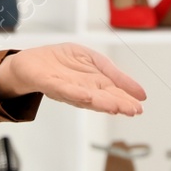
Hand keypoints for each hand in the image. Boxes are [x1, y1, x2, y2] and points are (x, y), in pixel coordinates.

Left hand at [0, 43, 145, 115]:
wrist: (31, 63)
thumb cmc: (62, 62)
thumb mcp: (93, 60)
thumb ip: (113, 73)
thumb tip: (139, 91)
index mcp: (93, 85)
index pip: (113, 94)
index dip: (126, 100)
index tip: (139, 106)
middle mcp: (81, 90)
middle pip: (102, 98)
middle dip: (117, 104)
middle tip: (133, 110)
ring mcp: (65, 88)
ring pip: (85, 97)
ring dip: (101, 102)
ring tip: (116, 107)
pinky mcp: (49, 83)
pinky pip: (62, 89)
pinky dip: (74, 93)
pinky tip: (86, 96)